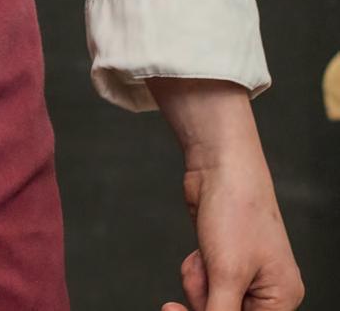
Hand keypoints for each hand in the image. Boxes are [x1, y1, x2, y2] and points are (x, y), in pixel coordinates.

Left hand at [161, 152, 304, 310]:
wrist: (217, 165)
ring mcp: (244, 276)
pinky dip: (196, 271)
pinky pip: (204, 284)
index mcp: (281, 299)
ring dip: (198, 283)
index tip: (179, 310)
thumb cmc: (235, 210)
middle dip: (205, 297)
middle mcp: (266, 292)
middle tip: (200, 273)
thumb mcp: (227, 274)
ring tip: (202, 256)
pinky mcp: (224, 262)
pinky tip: (200, 250)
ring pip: (210, 302)